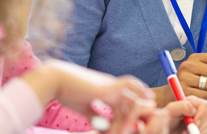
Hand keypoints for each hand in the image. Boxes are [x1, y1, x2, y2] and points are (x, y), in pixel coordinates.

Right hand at [24, 59, 156, 133]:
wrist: (56, 78)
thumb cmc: (67, 91)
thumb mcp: (84, 106)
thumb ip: (94, 113)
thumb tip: (100, 123)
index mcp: (109, 88)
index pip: (130, 98)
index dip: (137, 110)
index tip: (140, 124)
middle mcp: (114, 86)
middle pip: (137, 96)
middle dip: (144, 111)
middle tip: (150, 125)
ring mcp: (112, 87)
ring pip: (134, 99)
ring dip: (138, 114)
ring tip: (144, 126)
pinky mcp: (107, 90)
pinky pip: (125, 102)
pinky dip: (128, 116)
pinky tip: (127, 127)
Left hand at [166, 96, 206, 133]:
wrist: (166, 129)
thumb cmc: (166, 119)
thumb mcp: (171, 110)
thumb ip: (181, 106)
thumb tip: (194, 110)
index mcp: (192, 102)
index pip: (204, 105)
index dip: (202, 114)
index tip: (195, 123)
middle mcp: (198, 109)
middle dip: (199, 125)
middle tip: (188, 131)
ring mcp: (200, 119)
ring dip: (197, 131)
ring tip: (185, 132)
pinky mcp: (201, 127)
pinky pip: (205, 132)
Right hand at [174, 53, 206, 102]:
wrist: (171, 95)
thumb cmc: (192, 83)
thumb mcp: (204, 73)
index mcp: (195, 57)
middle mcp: (189, 64)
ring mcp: (185, 77)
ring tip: (202, 92)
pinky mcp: (184, 90)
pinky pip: (205, 96)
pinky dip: (204, 98)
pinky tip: (197, 96)